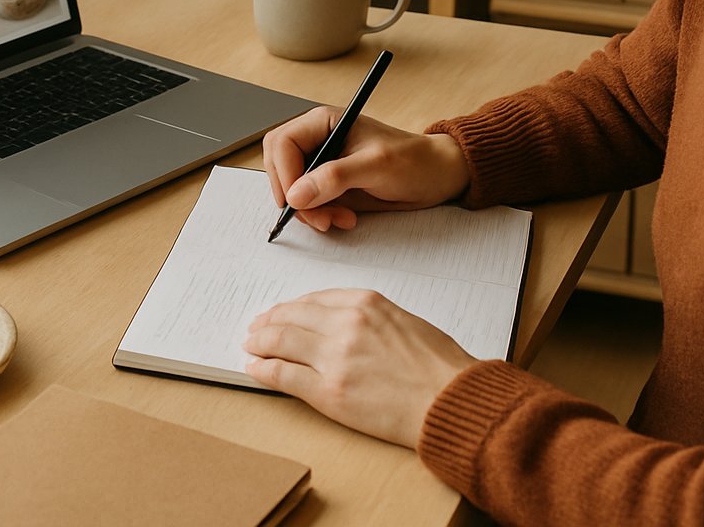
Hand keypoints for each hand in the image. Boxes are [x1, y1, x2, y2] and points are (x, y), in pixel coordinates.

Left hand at [243, 289, 476, 446]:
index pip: (313, 300)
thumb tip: (338, 325)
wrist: (452, 401)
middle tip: (256, 328)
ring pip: (281, 342)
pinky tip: (255, 369)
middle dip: (269, 322)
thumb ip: (368, 318)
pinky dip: (264, 370)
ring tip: (251, 346)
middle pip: (291, 318)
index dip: (291, 308)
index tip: (281, 313)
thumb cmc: (440, 367)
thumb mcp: (404, 322)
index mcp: (366, 303)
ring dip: (260, 343)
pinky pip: (284, 375)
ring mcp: (335, 358)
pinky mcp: (329, 392)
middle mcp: (345, 324)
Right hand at [262, 108, 469, 231]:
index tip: (297, 201)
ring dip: (310, 211)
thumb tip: (296, 195)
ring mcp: (322, 164)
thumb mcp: (376, 166)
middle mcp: (318, 141)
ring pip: (291, 190)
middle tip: (318, 217)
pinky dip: (319, 216)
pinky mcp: (329, 186)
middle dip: (294, 196)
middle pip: (279, 166)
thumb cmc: (414, 161)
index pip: (282, 144)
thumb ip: (334, 177)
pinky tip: (344, 218)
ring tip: (339, 220)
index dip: (284, 174)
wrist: (437, 177)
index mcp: (324, 122)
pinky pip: (307, 203)